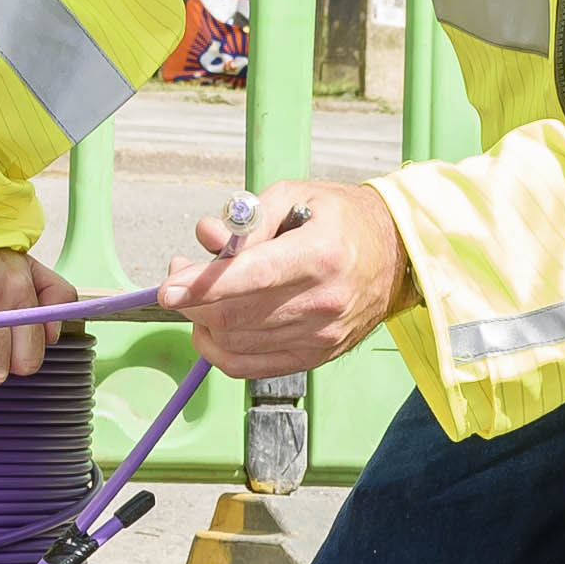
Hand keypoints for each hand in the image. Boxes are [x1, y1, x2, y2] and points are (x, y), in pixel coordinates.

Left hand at [154, 182, 410, 377]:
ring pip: (236, 344)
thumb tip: (206, 236)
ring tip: (197, 294)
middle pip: (235, 317)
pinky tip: (211, 326)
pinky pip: (249, 367)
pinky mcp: (315, 358)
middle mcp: (323, 302)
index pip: (252, 277)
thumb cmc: (341, 219)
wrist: (397, 256)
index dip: (204, 285)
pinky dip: (218, 350)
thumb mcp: (296, 196)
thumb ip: (246, 218)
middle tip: (177, 279)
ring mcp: (320, 337)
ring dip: (201, 322)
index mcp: (320, 255)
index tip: (168, 288)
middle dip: (192, 303)